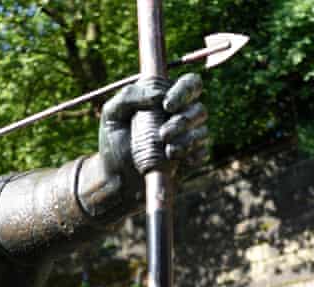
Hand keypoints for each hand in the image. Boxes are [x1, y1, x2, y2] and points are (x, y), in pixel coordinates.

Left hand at [99, 73, 207, 188]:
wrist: (116, 176)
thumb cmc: (114, 140)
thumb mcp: (112, 114)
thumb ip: (129, 96)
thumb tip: (158, 95)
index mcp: (166, 97)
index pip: (189, 83)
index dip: (184, 90)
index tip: (166, 105)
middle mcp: (181, 114)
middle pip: (199, 109)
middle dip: (183, 120)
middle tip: (163, 134)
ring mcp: (188, 136)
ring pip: (202, 131)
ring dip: (186, 140)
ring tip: (166, 151)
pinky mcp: (191, 157)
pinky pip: (201, 152)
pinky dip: (191, 154)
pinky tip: (174, 160)